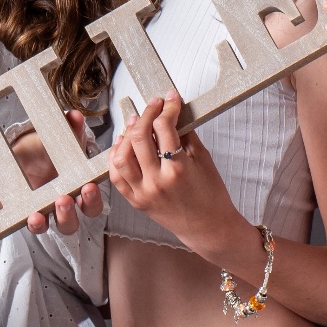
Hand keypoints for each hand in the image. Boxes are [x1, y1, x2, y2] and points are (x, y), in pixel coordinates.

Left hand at [18, 111, 104, 235]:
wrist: (28, 154)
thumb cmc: (53, 152)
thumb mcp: (63, 141)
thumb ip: (72, 130)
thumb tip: (75, 116)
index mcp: (76, 192)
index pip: (91, 205)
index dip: (91, 200)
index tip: (88, 188)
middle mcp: (60, 206)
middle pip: (70, 223)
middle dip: (68, 215)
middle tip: (63, 200)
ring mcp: (39, 211)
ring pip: (45, 227)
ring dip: (41, 224)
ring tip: (36, 215)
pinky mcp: (18, 211)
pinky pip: (14, 221)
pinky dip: (8, 221)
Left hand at [106, 92, 252, 265]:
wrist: (209, 228)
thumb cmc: (211, 195)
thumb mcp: (203, 160)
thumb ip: (186, 135)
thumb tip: (174, 113)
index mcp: (178, 170)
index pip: (165, 128)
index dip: (168, 107)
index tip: (170, 98)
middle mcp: (157, 182)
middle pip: (139, 137)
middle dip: (146, 114)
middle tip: (154, 105)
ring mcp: (143, 193)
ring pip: (121, 157)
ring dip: (126, 135)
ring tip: (136, 122)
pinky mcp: (135, 201)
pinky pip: (116, 176)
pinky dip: (116, 157)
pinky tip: (124, 145)